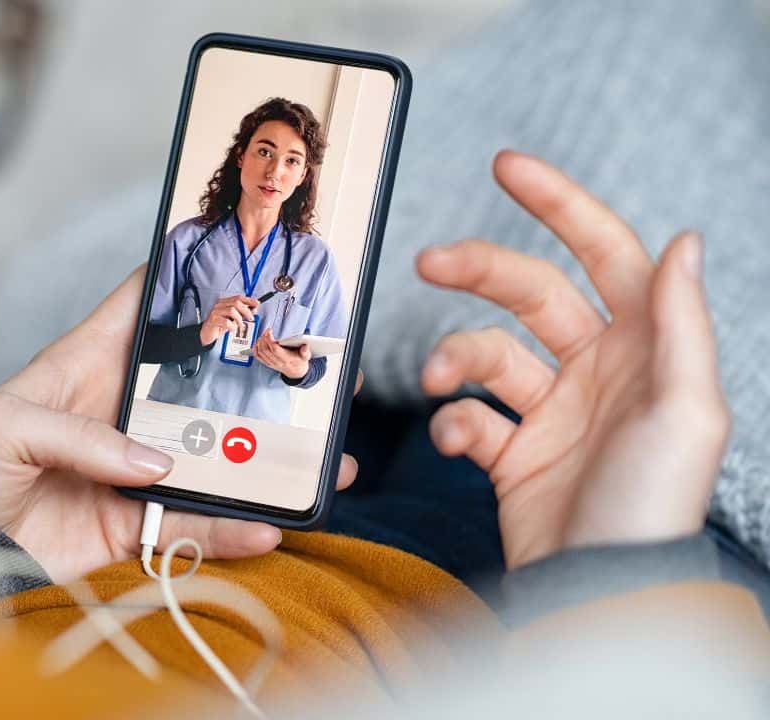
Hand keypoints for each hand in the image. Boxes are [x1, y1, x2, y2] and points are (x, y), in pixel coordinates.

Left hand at [0, 268, 360, 583]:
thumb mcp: (4, 426)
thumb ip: (78, 435)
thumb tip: (155, 462)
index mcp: (89, 362)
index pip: (144, 305)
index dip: (189, 278)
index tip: (246, 261)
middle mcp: (125, 409)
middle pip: (203, 382)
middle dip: (259, 373)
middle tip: (315, 366)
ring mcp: (137, 466)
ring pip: (216, 457)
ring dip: (266, 460)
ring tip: (322, 459)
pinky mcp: (136, 522)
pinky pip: (194, 524)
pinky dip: (232, 530)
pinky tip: (269, 527)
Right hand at [199, 295, 257, 345]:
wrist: (206, 334)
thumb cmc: (219, 326)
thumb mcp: (233, 319)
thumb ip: (242, 314)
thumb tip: (253, 309)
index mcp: (224, 302)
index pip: (238, 297)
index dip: (249, 300)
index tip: (256, 303)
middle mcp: (219, 305)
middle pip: (236, 303)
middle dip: (246, 311)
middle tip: (250, 318)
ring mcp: (215, 312)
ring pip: (232, 311)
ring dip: (239, 319)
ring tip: (239, 325)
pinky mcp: (213, 320)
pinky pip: (226, 321)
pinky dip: (232, 326)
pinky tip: (232, 329)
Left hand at [253, 328, 310, 378]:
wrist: (296, 372)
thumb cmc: (299, 361)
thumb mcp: (305, 356)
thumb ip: (306, 351)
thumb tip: (305, 346)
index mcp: (286, 359)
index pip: (275, 349)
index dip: (270, 339)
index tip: (269, 331)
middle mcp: (277, 361)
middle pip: (265, 349)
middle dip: (263, 338)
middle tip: (266, 331)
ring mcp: (271, 363)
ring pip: (260, 352)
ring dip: (259, 342)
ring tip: (263, 335)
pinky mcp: (267, 363)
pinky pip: (258, 356)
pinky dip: (255, 349)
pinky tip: (258, 343)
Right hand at [417, 150, 729, 568]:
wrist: (599, 589)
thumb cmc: (652, 503)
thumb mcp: (685, 408)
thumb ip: (679, 322)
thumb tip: (685, 240)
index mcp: (642, 347)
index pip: (603, 252)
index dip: (560, 205)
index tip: (508, 167)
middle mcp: (596, 370)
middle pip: (529, 292)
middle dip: (478, 268)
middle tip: (429, 261)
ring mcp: (551, 412)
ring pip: (487, 354)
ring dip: (456, 358)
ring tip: (441, 379)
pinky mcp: (512, 454)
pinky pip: (469, 417)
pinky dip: (453, 424)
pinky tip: (460, 444)